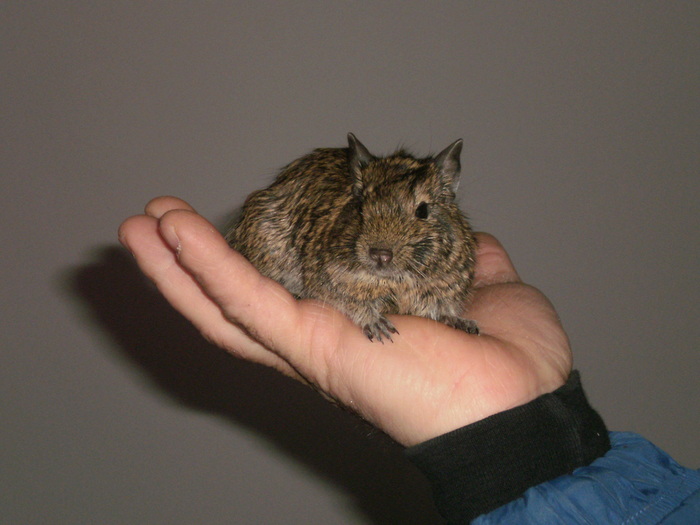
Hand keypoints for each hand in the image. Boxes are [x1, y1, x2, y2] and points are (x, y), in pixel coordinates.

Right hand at [119, 196, 571, 446]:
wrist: (524, 406)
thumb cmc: (509, 364)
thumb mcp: (482, 287)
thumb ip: (465, 260)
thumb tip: (463, 235)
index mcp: (357, 324)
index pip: (288, 291)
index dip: (256, 260)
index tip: (234, 217)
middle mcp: (324, 337)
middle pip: (236, 302)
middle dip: (190, 262)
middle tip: (154, 220)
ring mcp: (313, 344)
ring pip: (223, 304)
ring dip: (176, 262)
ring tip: (140, 223)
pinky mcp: (313, 347)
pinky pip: (247, 303)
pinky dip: (206, 265)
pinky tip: (173, 229)